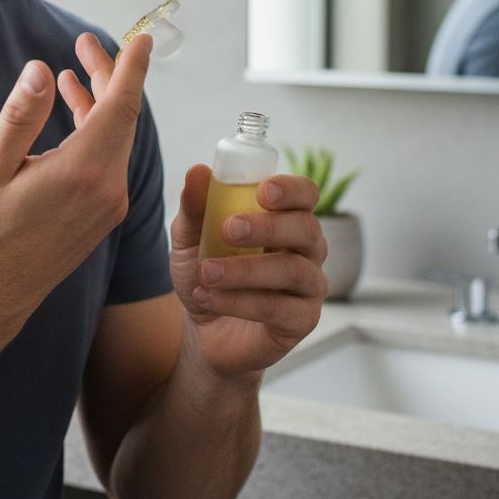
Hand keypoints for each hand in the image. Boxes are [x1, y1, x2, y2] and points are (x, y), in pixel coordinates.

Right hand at [0, 32, 151, 320]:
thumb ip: (20, 114)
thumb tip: (40, 69)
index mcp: (83, 169)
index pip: (122, 105)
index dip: (133, 67)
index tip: (143, 38)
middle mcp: (108, 185)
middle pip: (121, 115)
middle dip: (108, 75)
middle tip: (84, 43)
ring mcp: (110, 201)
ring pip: (116, 136)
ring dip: (99, 102)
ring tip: (72, 73)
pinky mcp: (104, 212)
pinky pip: (110, 158)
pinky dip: (96, 130)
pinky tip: (74, 113)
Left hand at [168, 166, 327, 376]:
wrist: (203, 327)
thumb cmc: (206, 271)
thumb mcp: (190, 237)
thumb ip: (194, 206)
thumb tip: (197, 171)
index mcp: (284, 218)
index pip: (305, 194)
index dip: (291, 189)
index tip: (262, 191)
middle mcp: (305, 249)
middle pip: (307, 228)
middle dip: (268, 227)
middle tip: (228, 231)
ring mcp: (309, 286)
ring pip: (294, 270)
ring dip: (246, 270)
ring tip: (206, 272)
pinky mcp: (302, 321)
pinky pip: (279, 308)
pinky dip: (239, 301)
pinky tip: (208, 298)